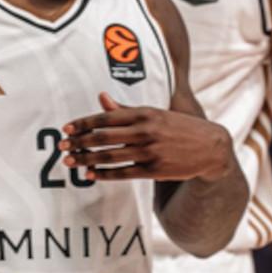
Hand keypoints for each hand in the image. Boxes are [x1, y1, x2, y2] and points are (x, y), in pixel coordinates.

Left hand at [59, 93, 235, 181]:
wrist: (210, 147)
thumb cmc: (179, 127)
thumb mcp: (155, 113)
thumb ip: (126, 109)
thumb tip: (101, 98)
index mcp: (144, 113)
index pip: (106, 117)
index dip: (84, 123)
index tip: (66, 128)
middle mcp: (146, 131)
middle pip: (104, 137)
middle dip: (79, 142)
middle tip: (61, 146)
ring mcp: (150, 151)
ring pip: (110, 156)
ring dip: (87, 159)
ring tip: (69, 161)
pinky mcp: (155, 169)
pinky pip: (124, 173)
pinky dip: (105, 174)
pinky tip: (91, 174)